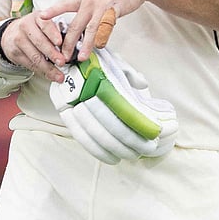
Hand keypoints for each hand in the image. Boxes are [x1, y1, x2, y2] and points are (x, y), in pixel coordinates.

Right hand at [0, 10, 72, 80]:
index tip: (60, 42)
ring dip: (48, 68)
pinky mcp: (15, 53)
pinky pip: (29, 64)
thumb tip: (71, 45)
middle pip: (40, 42)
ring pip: (35, 56)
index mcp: (37, 17)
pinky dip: (41, 72)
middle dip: (52, 54)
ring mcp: (19, 40)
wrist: (11, 33)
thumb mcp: (44, 23)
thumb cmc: (34, 28)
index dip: (53, 34)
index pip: (45, 24)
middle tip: (62, 62)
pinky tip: (49, 75)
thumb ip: (56, 30)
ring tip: (58, 74)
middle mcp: (26, 27)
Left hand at [40, 0, 150, 63]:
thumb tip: (80, 21)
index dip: (52, 11)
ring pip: (89, 29)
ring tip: (80, 56)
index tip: (41, 18)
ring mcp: (101, 6)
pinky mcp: (114, 10)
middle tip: (62, 54)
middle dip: (68, 42)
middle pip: (75, 25)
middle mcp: (90, 2)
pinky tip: (100, 46)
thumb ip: (87, 7)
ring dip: (85, 45)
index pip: (64, 5)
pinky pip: (106, 27)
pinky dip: (102, 38)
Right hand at [48, 46, 177, 163]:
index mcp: (92, 76)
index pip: (117, 104)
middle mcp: (77, 90)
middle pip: (106, 123)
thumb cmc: (95, 63)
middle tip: (148, 148)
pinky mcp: (65, 115)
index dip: (135, 121)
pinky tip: (112, 158)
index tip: (153, 132)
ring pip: (93, 134)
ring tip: (132, 155)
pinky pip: (81, 138)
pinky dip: (97, 151)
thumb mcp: (113, 62)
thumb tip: (142, 84)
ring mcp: (68, 104)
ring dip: (115, 149)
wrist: (69, 61)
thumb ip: (128, 73)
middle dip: (129, 140)